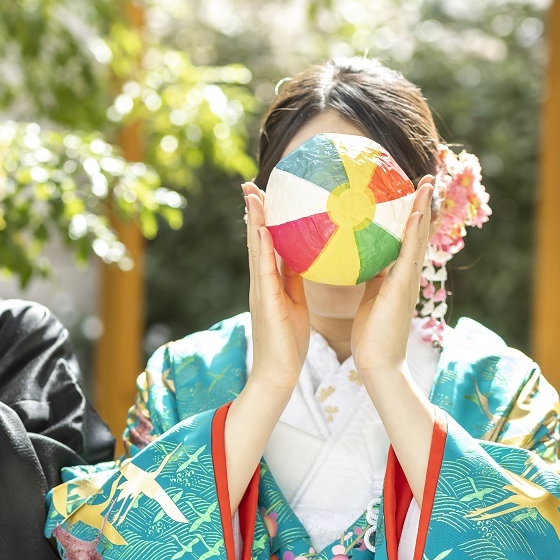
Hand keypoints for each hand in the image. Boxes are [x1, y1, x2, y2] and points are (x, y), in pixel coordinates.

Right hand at [242, 181, 309, 392]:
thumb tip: (309, 258)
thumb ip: (297, 280)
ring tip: (253, 196)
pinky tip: (262, 229)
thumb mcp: (296, 303)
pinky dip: (262, 247)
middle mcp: (261, 282)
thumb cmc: (288, 343)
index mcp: (270, 282)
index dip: (264, 218)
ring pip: (257, 248)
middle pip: (256, 239)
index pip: (267, 243)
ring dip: (254, 221)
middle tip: (250, 185)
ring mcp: (260, 290)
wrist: (276, 374)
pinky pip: (264, 270)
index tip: (265, 194)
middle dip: (253, 212)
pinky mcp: (265, 301)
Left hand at [351, 175, 435, 379]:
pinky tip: (416, 213)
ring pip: (418, 238)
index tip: (410, 192)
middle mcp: (408, 274)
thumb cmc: (369, 335)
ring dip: (424, 209)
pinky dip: (415, 232)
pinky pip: (409, 254)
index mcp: (397, 276)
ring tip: (427, 183)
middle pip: (418, 233)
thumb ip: (364, 276)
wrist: (377, 364)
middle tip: (427, 178)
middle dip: (423, 205)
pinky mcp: (403, 288)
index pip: (404, 238)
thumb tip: (351, 257)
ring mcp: (409, 280)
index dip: (410, 216)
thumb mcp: (366, 298)